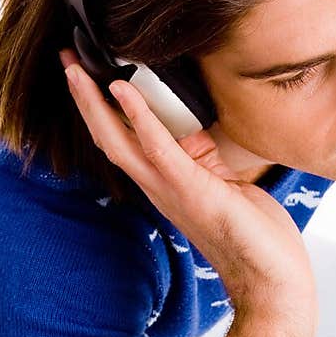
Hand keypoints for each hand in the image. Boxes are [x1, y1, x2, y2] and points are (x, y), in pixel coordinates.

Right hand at [59, 48, 316, 314]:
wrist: (271, 278)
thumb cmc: (255, 234)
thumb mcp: (225, 180)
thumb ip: (205, 154)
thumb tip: (196, 121)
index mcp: (165, 183)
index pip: (122, 141)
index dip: (100, 109)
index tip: (85, 73)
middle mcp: (158, 187)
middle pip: (107, 138)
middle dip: (83, 99)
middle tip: (64, 58)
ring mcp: (170, 189)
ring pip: (118, 141)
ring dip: (94, 104)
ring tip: (76, 68)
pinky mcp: (191, 188)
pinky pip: (157, 147)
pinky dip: (137, 117)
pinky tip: (122, 88)